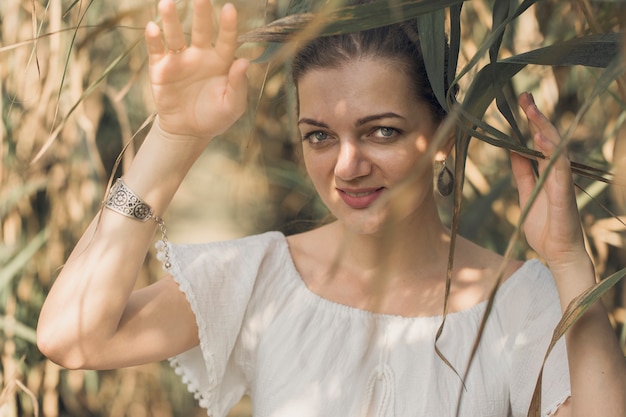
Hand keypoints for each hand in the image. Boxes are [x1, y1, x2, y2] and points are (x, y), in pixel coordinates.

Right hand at [145, 0, 248, 140]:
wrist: (188, 132)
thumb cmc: (215, 117)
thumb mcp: (232, 106)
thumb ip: (239, 85)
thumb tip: (244, 61)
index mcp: (221, 62)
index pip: (227, 40)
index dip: (228, 25)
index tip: (229, 8)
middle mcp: (200, 55)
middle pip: (201, 30)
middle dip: (200, 13)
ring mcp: (179, 60)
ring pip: (175, 35)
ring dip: (171, 19)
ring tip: (168, 2)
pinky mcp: (160, 68)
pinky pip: (156, 50)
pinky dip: (153, 39)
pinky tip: (153, 27)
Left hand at [511, 92, 588, 270]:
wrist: (556, 254)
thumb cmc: (544, 226)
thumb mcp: (526, 193)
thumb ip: (522, 172)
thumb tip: (512, 149)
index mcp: (546, 171)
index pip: (539, 140)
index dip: (531, 120)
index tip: (522, 101)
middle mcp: (556, 172)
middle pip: (549, 138)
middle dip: (537, 117)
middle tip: (525, 97)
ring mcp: (562, 182)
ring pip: (556, 149)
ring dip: (544, 129)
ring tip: (532, 112)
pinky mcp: (564, 195)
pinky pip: (559, 170)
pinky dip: (552, 154)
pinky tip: (542, 140)